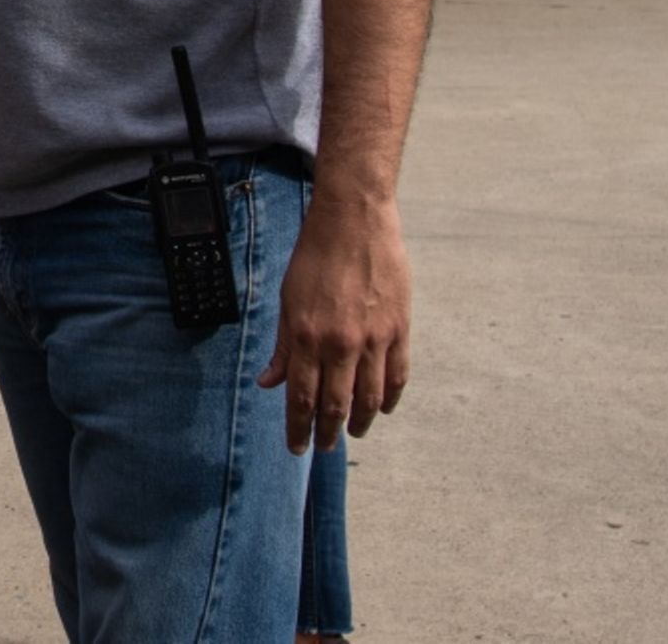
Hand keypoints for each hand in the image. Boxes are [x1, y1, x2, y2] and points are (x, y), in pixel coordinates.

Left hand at [262, 188, 410, 450]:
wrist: (354, 220)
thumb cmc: (314, 257)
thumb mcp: (286, 299)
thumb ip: (281, 345)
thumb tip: (268, 382)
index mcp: (306, 336)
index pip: (301, 398)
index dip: (298, 429)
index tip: (296, 447)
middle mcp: (340, 343)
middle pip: (335, 405)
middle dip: (327, 433)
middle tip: (322, 448)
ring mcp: (374, 339)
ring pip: (369, 399)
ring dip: (360, 423)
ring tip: (352, 434)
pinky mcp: (399, 330)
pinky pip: (397, 377)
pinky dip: (390, 399)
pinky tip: (382, 409)